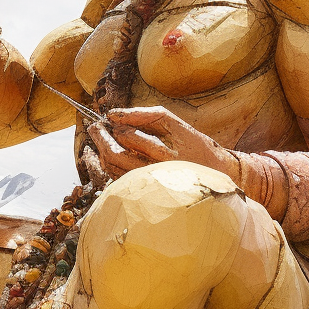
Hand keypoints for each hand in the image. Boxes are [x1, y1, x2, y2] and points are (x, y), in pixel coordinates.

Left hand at [87, 106, 239, 180]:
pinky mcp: (142, 193)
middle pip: (115, 157)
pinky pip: (116, 178)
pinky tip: (106, 153)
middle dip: (101, 139)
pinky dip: (107, 164)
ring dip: (101, 152)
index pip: (129, 139)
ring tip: (100, 137)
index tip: (105, 118)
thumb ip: (143, 115)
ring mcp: (147, 186)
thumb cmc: (194, 145)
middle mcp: (156, 174)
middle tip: (94, 127)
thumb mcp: (173, 123)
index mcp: (166, 156)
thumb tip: (114, 114)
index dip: (113, 127)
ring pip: (113, 170)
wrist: (214, 174)